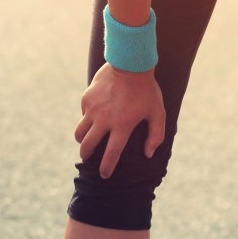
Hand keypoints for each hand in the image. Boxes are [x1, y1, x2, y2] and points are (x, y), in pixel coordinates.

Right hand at [73, 63, 165, 178]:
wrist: (130, 64)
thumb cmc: (147, 90)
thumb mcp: (157, 112)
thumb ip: (156, 135)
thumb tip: (149, 154)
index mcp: (122, 126)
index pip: (111, 154)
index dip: (107, 167)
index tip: (104, 175)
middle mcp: (104, 120)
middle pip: (88, 146)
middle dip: (87, 155)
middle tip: (88, 158)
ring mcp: (93, 110)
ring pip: (80, 132)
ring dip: (82, 140)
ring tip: (85, 141)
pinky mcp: (87, 99)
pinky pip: (84, 114)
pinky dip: (87, 119)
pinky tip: (93, 117)